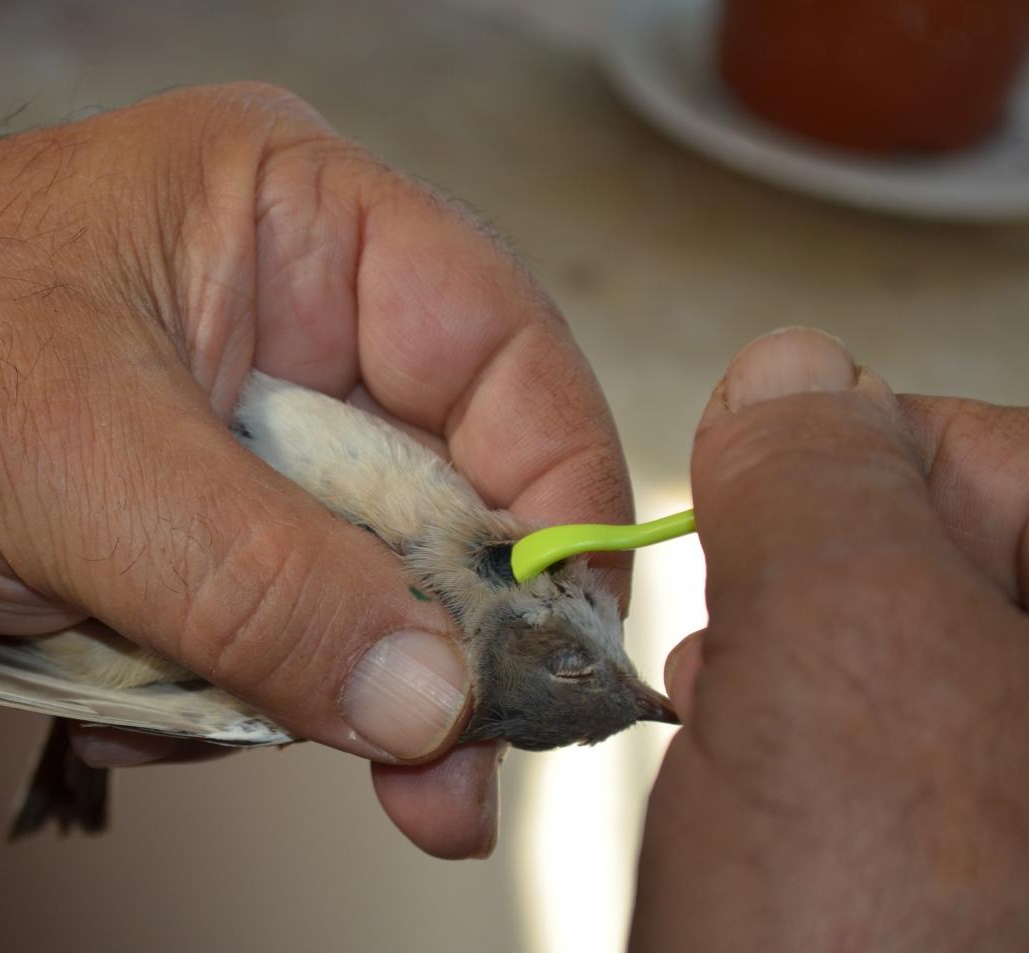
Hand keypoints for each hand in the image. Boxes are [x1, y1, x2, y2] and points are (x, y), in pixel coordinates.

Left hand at [0, 83, 629, 855]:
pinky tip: (105, 689)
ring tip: (162, 699)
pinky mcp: (184, 538)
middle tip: (444, 771)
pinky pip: (272, 642)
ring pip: (355, 589)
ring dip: (286, 681)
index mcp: (283, 214)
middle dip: (422, 636)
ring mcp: (229, 440)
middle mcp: (277, 320)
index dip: (548, 494)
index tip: (558, 637)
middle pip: (439, 488)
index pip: (495, 345)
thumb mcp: (66, 459)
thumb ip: (265, 581)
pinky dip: (210, 698)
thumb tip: (432, 692)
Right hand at [632, 328, 1028, 947]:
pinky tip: (751, 800)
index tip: (755, 505)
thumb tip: (794, 375)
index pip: (1002, 457)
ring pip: (892, 662)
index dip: (854, 462)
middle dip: (807, 588)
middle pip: (945, 564)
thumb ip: (824, 480)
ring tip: (737, 742)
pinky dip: (791, 754)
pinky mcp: (951, 867)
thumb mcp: (842, 664)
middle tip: (746, 660)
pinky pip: (868, 755)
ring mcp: (999, 811)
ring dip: (787, 676)